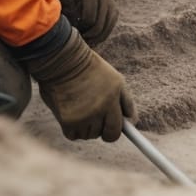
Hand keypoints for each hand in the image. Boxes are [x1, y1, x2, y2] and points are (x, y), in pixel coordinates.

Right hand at [25, 26, 134, 141]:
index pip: (117, 130)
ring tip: (80, 108)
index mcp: (113, 98)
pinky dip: (72, 129)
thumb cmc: (90, 70)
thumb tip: (132, 123)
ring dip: (85, 127)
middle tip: (94, 118)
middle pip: (103, 134)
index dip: (114, 132)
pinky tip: (70, 113)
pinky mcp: (67, 120)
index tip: (109, 131)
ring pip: (88, 135)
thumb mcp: (115, 80)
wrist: (63, 60)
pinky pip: (72, 135)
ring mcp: (83, 116)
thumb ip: (126, 102)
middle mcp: (99, 109)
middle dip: (100, 130)